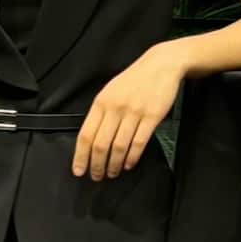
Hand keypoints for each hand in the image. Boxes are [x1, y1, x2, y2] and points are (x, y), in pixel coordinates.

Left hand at [71, 42, 184, 179]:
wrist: (161, 65)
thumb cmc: (134, 79)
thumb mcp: (111, 91)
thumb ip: (101, 112)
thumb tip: (91, 139)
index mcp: (101, 101)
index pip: (86, 134)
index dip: (81, 156)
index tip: (79, 171)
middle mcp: (115, 108)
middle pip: (101, 144)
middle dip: (97, 165)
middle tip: (96, 177)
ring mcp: (134, 112)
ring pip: (119, 146)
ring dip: (114, 164)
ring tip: (112, 173)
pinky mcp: (151, 117)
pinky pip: (138, 143)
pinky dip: (132, 157)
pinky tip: (128, 164)